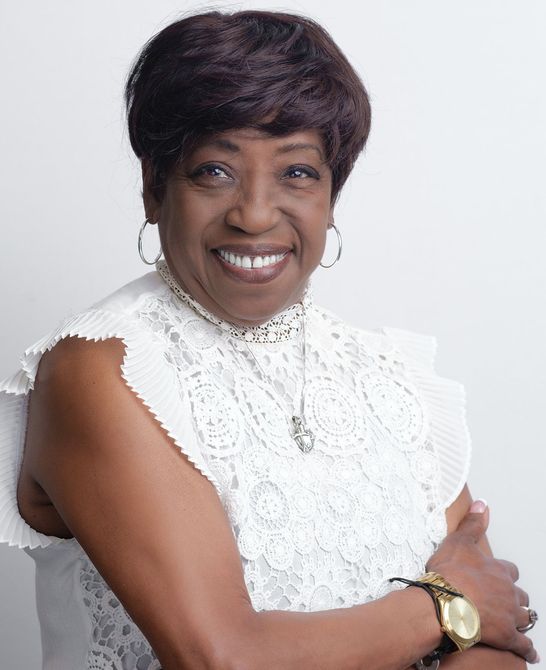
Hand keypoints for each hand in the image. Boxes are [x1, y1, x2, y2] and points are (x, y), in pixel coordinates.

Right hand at [426, 500, 538, 664]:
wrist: (445, 604)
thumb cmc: (449, 575)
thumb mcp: (458, 541)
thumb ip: (472, 523)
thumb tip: (482, 504)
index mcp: (498, 570)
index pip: (510, 570)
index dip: (504, 573)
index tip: (497, 576)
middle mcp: (508, 591)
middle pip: (520, 595)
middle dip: (514, 597)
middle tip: (506, 600)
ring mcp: (509, 614)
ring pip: (525, 616)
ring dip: (522, 619)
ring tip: (518, 622)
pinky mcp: (507, 636)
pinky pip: (523, 644)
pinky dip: (528, 649)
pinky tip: (530, 653)